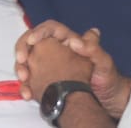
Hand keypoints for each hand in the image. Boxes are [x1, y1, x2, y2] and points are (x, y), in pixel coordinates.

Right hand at [14, 21, 129, 115]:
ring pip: (28, 61)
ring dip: (21, 68)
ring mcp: (50, 66)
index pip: (50, 29)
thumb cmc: (108, 79)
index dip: (38, 32)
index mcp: (69, 41)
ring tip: (24, 79)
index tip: (33, 41)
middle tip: (21, 61)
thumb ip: (93, 49)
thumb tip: (74, 41)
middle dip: (23, 49)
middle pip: (33, 43)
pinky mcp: (47, 81)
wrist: (108, 101)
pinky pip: (31, 79)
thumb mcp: (104, 63)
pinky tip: (27, 93)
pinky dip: (25, 85)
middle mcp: (57, 51)